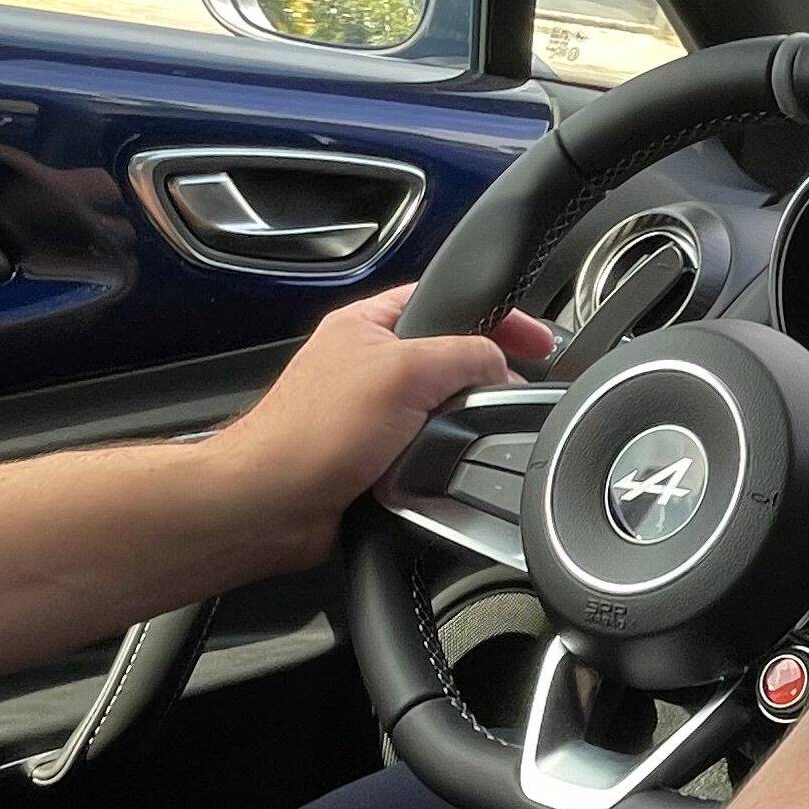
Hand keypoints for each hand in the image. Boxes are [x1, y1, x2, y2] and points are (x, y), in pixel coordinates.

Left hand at [216, 286, 550, 574]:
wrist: (271, 506)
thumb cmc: (309, 435)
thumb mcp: (405, 371)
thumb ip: (464, 355)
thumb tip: (499, 367)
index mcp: (366, 324)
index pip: (445, 302)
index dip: (495, 317)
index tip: (536, 340)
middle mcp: (365, 365)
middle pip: (448, 360)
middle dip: (477, 380)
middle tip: (504, 394)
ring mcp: (367, 415)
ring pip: (438, 413)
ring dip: (451, 430)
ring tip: (456, 440)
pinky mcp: (370, 460)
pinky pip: (423, 455)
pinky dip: (432, 464)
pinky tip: (429, 473)